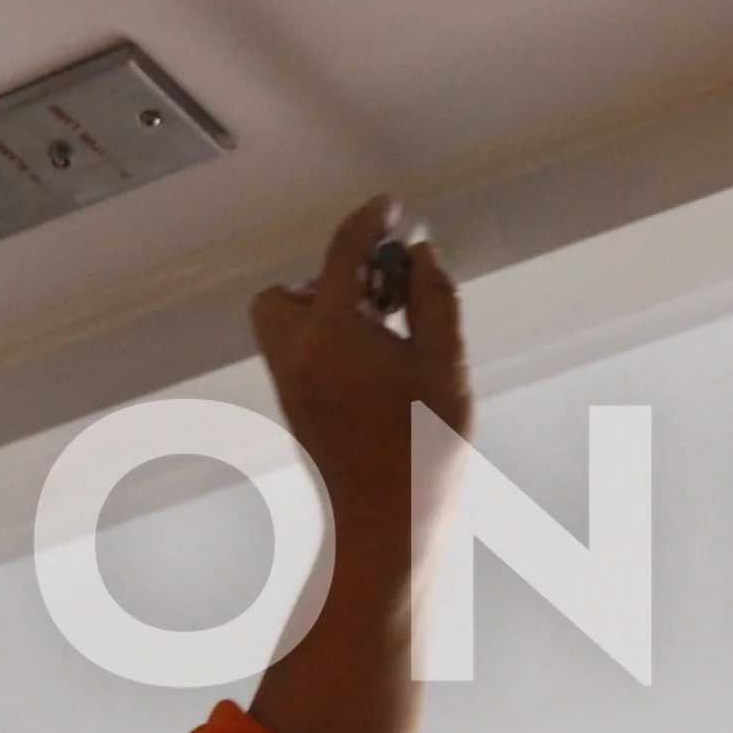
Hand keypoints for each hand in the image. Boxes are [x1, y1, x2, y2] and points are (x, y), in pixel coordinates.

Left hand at [248, 193, 467, 565]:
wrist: (389, 525)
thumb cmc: (422, 453)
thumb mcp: (447, 366)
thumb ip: (435, 299)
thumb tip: (421, 256)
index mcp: (330, 338)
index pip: (341, 256)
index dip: (369, 222)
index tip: (390, 207)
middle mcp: (296, 357)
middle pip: (285, 292)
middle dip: (328, 278)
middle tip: (381, 291)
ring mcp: (291, 387)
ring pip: (285, 323)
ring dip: (326, 310)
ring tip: (383, 329)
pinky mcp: (298, 410)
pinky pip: (298, 353)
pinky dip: (326, 339)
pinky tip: (376, 361)